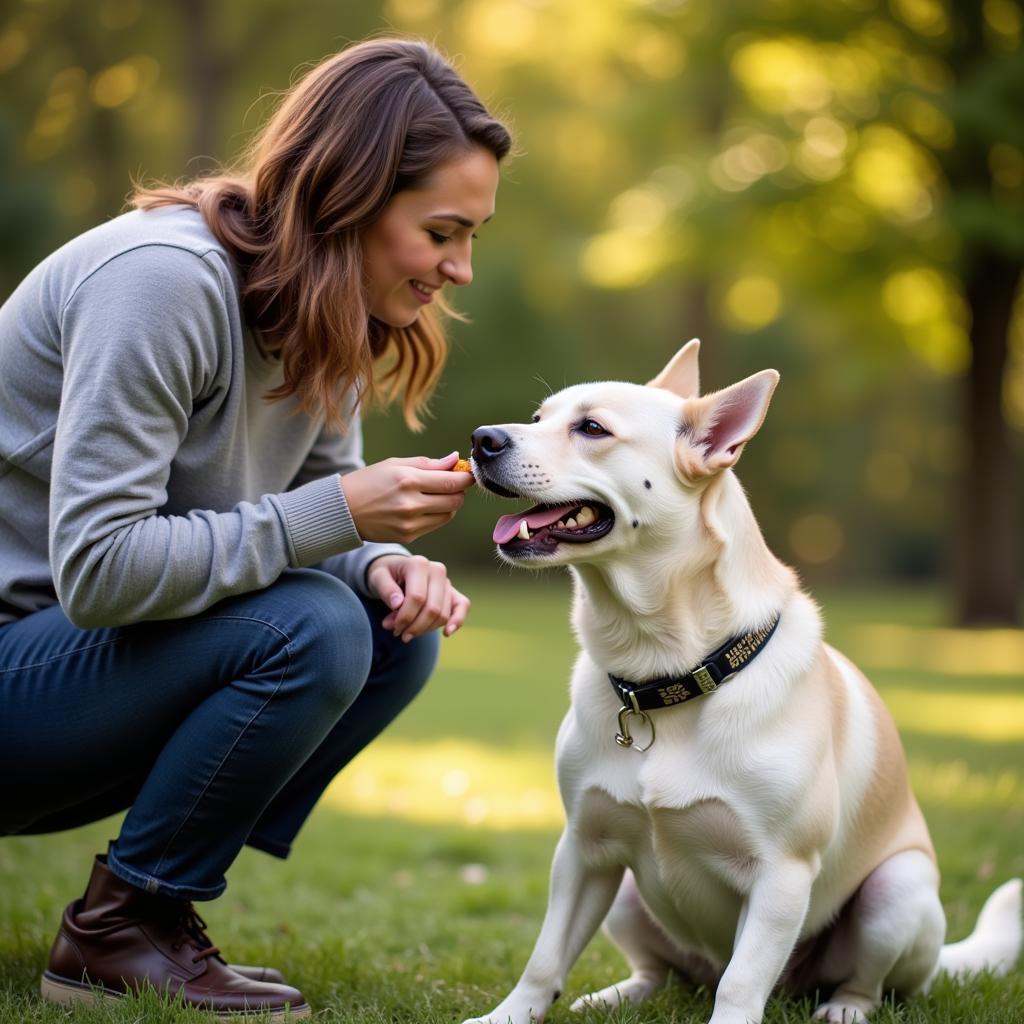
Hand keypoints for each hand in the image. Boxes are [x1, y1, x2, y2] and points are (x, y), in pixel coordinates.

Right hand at [340, 452, 472, 543]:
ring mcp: (409, 523)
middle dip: (460, 490)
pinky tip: (426, 506)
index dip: (466, 477)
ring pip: (448, 514)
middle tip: (454, 483)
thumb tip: (455, 460)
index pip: (452, 481)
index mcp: (408, 480)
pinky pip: (435, 525)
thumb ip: (428, 463)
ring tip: (438, 494)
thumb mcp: (395, 464)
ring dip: (451, 504)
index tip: (468, 473)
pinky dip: (437, 515)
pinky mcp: (408, 536)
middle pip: (455, 500)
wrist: (344, 510)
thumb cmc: (369, 481)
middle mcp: (410, 503)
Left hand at [366, 554, 470, 640]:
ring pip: (442, 614)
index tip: (390, 627)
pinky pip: (462, 606)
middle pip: (432, 608)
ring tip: (406, 632)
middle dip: (414, 626)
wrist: (395, 570)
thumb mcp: (377, 578)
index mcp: (418, 564)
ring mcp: (446, 581)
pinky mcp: (453, 592)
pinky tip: (447, 633)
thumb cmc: (386, 574)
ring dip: (425, 629)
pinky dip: (457, 620)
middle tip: (398, 633)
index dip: (404, 617)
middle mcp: (437, 570)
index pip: (417, 597)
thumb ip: (386, 590)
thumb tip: (398, 604)